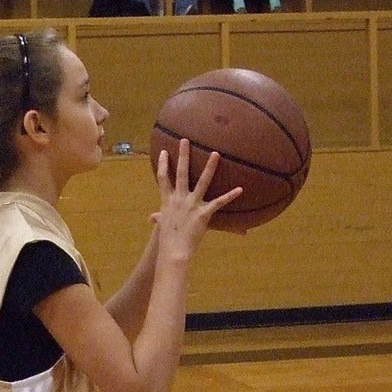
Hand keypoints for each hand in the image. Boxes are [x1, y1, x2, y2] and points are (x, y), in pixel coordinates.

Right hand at [153, 139, 242, 258]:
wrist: (173, 251)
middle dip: (183, 155)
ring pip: (202, 181)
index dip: (162, 164)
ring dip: (209, 167)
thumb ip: (158, 218)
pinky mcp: (203, 214)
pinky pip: (219, 202)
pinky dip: (230, 196)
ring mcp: (191, 205)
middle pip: (181, 173)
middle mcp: (179, 199)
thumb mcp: (162, 225)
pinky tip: (240, 189)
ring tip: (215, 153)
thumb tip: (151, 218)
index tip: (163, 151)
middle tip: (185, 140)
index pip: (163, 178)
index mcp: (168, 200)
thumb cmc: (167, 239)